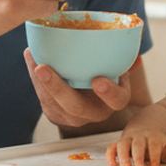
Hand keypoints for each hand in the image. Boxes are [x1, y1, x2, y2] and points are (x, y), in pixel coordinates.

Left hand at [25, 49, 139, 128]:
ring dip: (39, 80)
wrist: (92, 96)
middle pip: (75, 106)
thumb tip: (135, 49)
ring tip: (32, 56)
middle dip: (57, 88)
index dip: (109, 92)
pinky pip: (43, 97)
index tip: (99, 80)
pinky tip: (31, 57)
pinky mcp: (54, 114)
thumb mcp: (120, 70)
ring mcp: (72, 117)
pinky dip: (35, 78)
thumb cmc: (107, 76)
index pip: (116, 100)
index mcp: (114, 101)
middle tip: (43, 68)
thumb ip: (124, 61)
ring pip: (53, 102)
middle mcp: (93, 113)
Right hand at [106, 126, 165, 165]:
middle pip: (138, 144)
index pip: (154, 145)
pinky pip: (111, 147)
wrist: (144, 128)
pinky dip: (110, 155)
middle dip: (138, 155)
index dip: (154, 155)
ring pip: (123, 144)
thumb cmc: (156, 143)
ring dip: (123, 155)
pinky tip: (112, 165)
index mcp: (153, 137)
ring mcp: (128, 139)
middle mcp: (139, 137)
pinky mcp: (118, 144)